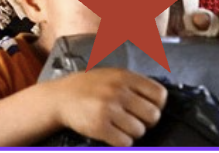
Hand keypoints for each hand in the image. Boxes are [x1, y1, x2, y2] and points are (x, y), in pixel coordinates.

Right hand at [52, 69, 166, 146]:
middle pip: (153, 116)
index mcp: (124, 76)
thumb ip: (132, 84)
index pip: (160, 94)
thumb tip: (159, 102)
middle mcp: (117, 91)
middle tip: (131, 119)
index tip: (146, 108)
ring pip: (140, 131)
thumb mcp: (110, 76)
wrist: (58, 98)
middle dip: (145, 121)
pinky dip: (120, 141)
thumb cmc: (87, 88)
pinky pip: (125, 142)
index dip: (156, 105)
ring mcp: (108, 108)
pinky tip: (111, 132)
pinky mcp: (99, 126)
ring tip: (118, 125)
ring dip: (131, 132)